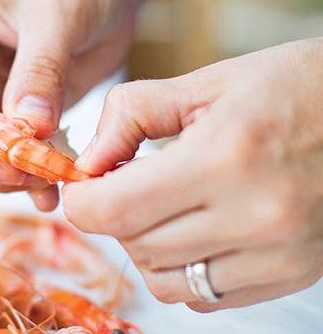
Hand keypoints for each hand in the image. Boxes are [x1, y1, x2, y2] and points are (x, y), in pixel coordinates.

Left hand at [63, 40, 322, 310]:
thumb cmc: (295, 87)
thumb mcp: (208, 82)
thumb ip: (134, 115)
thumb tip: (87, 160)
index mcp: (226, 157)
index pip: (116, 210)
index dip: (82, 200)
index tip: (82, 185)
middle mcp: (255, 217)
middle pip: (134, 245)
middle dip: (111, 215)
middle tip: (122, 183)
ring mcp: (277, 255)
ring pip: (164, 282)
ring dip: (142, 245)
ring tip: (159, 205)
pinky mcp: (290, 274)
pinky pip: (205, 296)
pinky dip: (181, 269)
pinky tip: (192, 229)